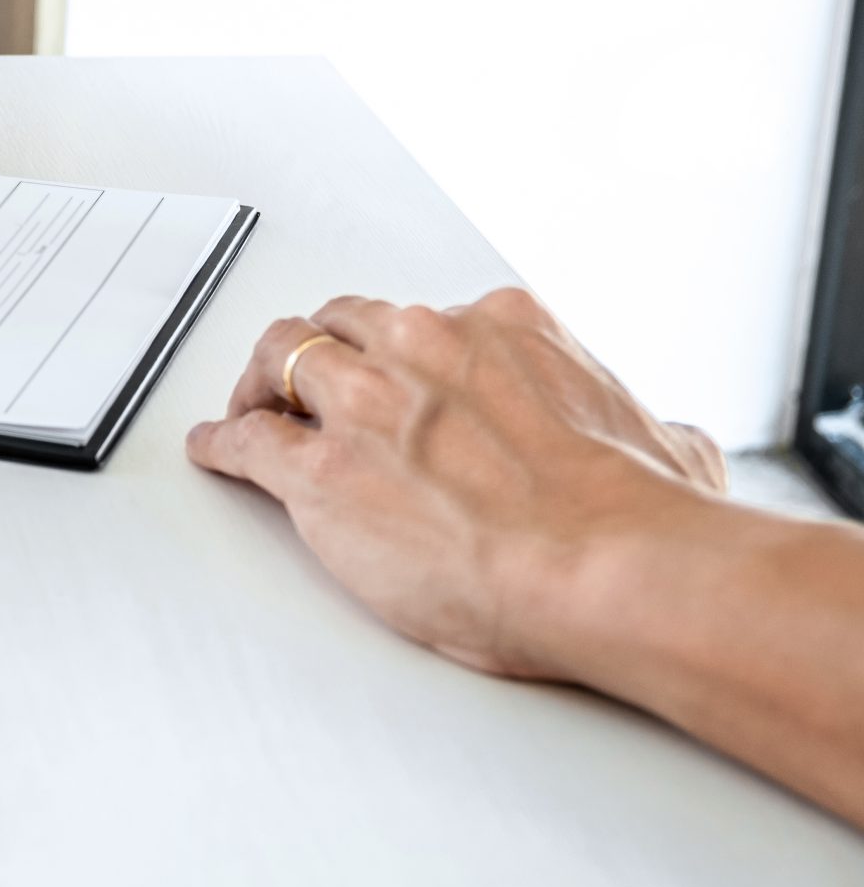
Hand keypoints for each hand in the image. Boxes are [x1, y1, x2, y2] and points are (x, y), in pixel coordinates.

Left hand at [185, 287, 726, 680]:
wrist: (607, 565)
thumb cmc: (637, 519)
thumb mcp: (668, 445)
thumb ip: (649, 430)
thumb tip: (669, 441)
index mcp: (506, 328)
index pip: (428, 321)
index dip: (400, 354)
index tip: (393, 375)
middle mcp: (426, 346)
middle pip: (345, 323)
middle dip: (324, 352)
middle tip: (306, 385)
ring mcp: (365, 400)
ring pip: (284, 356)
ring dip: (264, 384)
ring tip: (252, 410)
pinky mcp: (319, 466)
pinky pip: (246, 440)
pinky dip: (224, 442)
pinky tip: (216, 452)